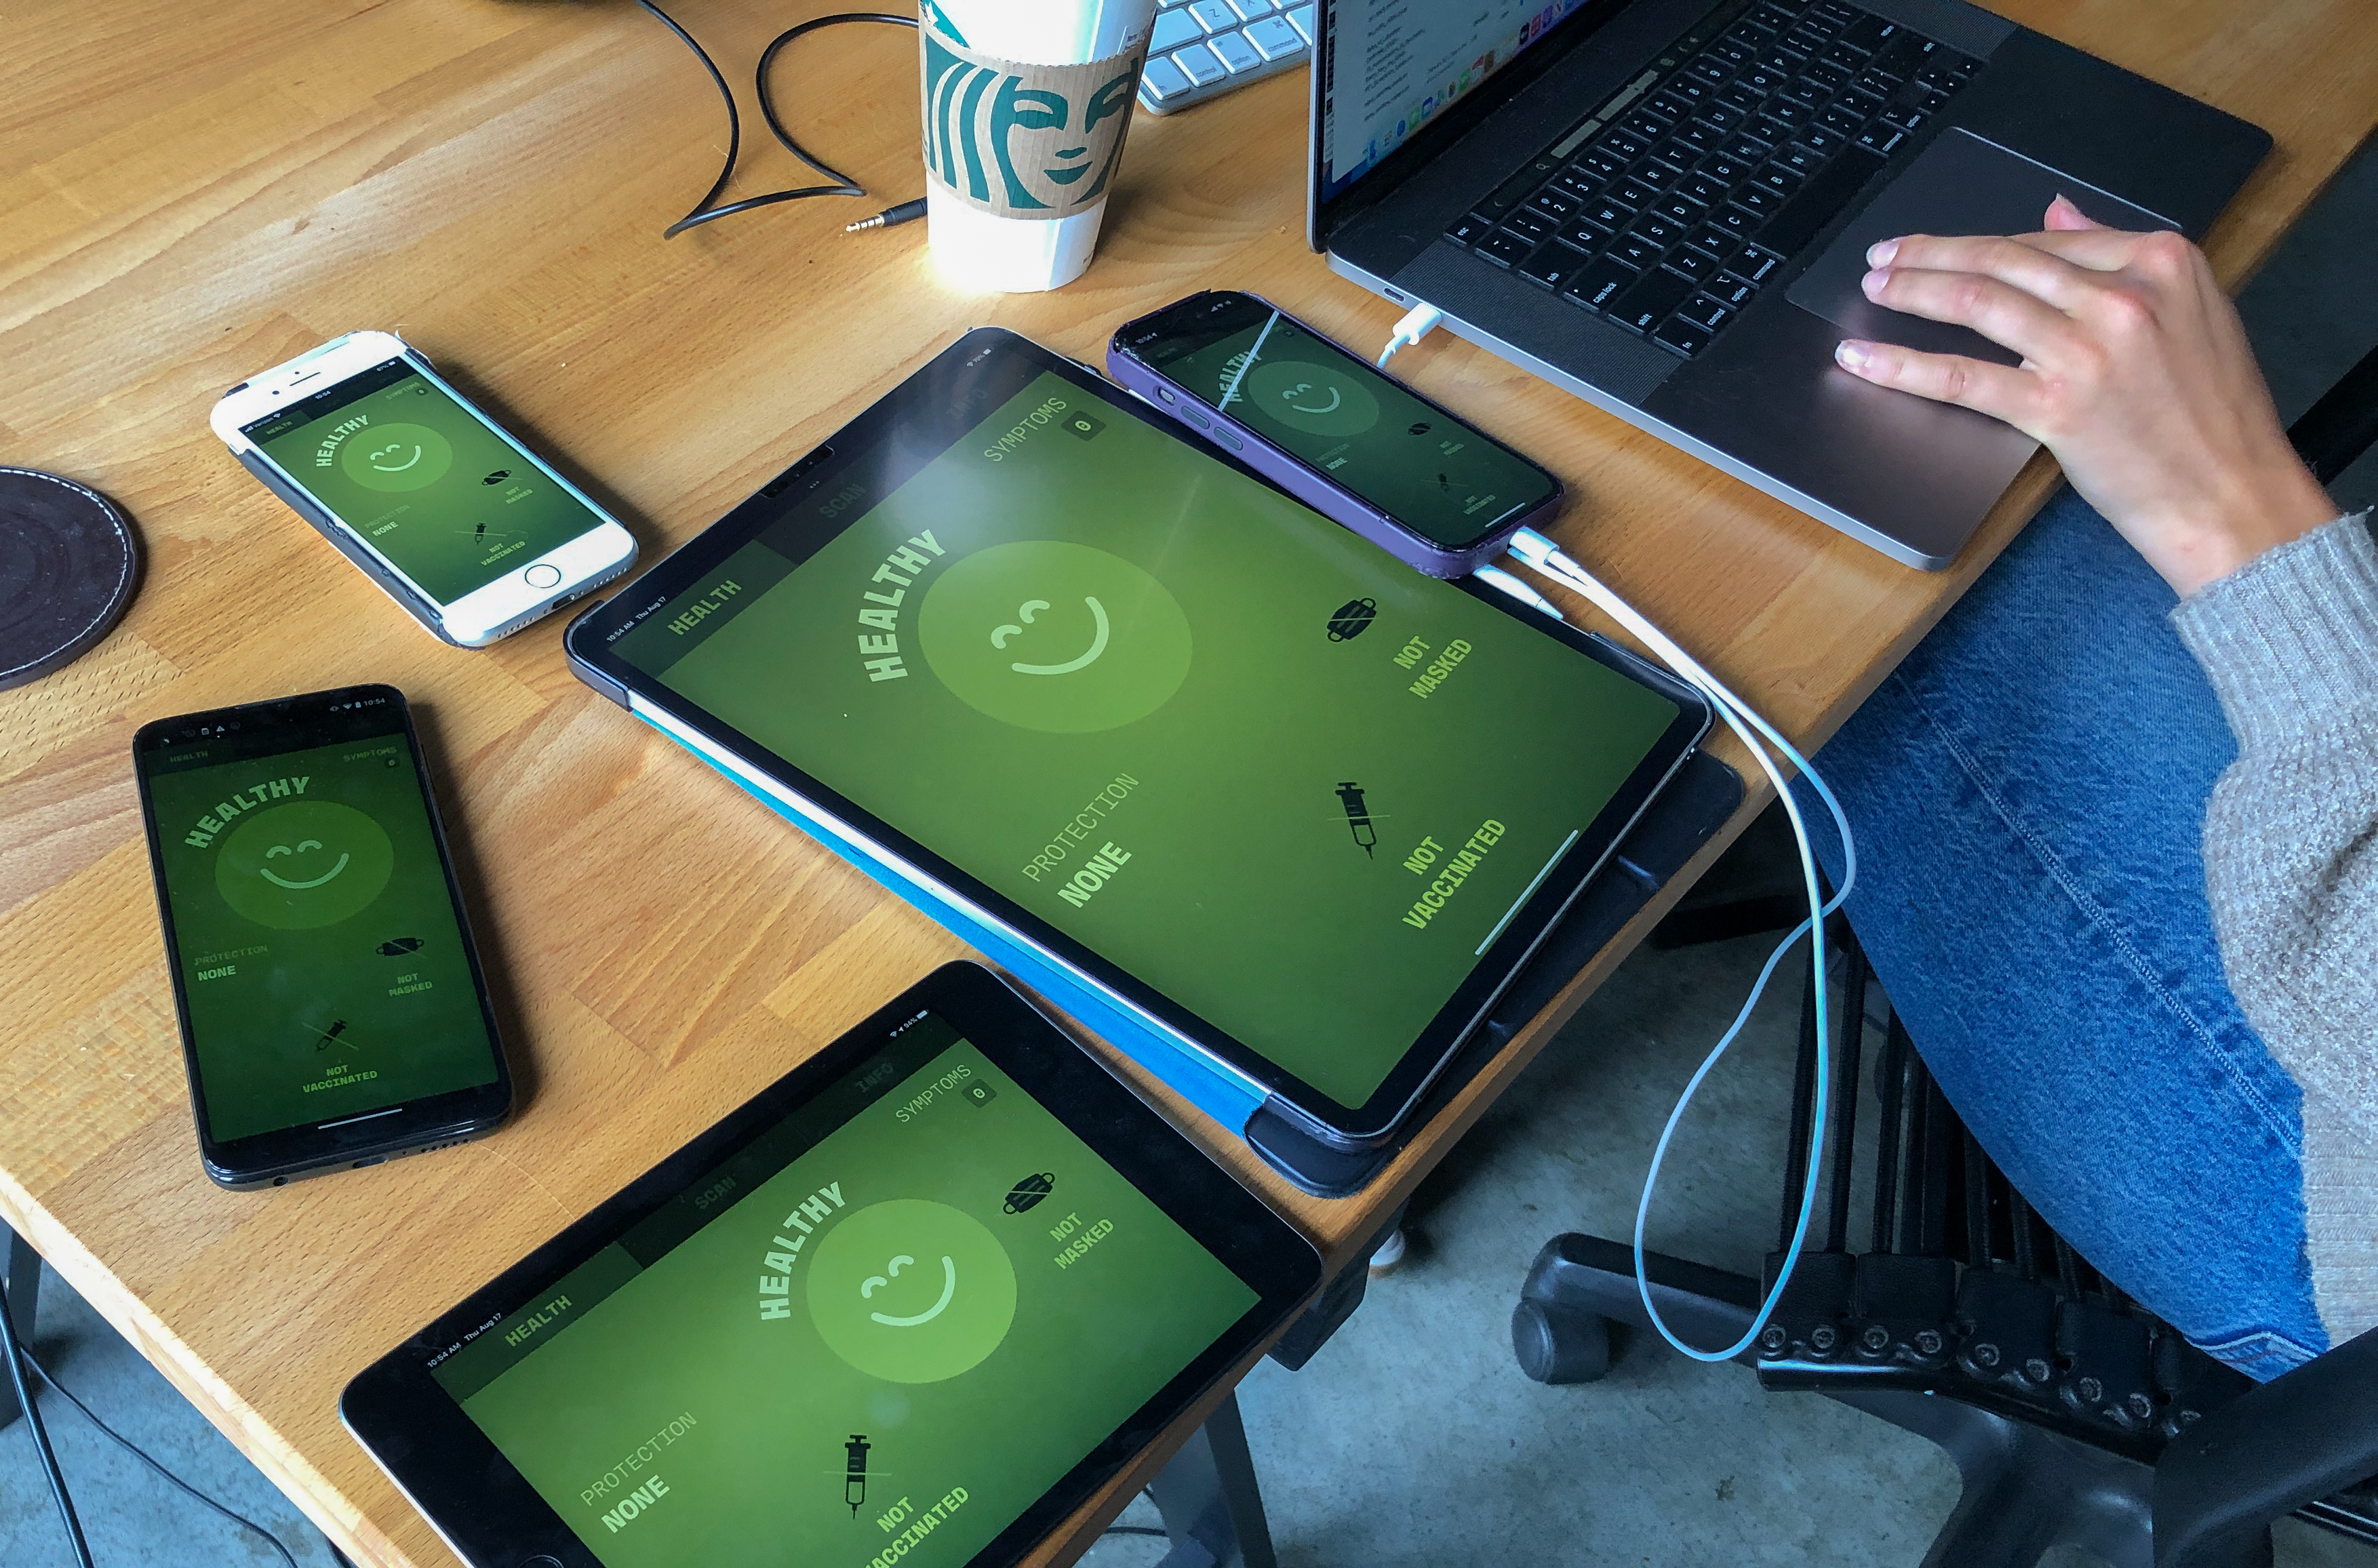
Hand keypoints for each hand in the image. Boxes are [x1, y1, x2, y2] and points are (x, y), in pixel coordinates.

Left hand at [1833, 197, 2336, 595]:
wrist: (2232, 493)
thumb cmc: (2213, 414)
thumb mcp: (2191, 311)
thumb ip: (2119, 257)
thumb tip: (2058, 209)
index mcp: (2162, 263)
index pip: (2046, 241)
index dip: (1981, 241)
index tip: (1941, 243)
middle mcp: (2124, 297)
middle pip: (2003, 261)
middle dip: (1932, 254)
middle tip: (1885, 256)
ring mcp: (2089, 351)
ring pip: (1977, 302)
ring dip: (1913, 291)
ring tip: (1875, 290)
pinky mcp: (2058, 407)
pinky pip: (1963, 378)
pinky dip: (1903, 365)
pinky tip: (1864, 359)